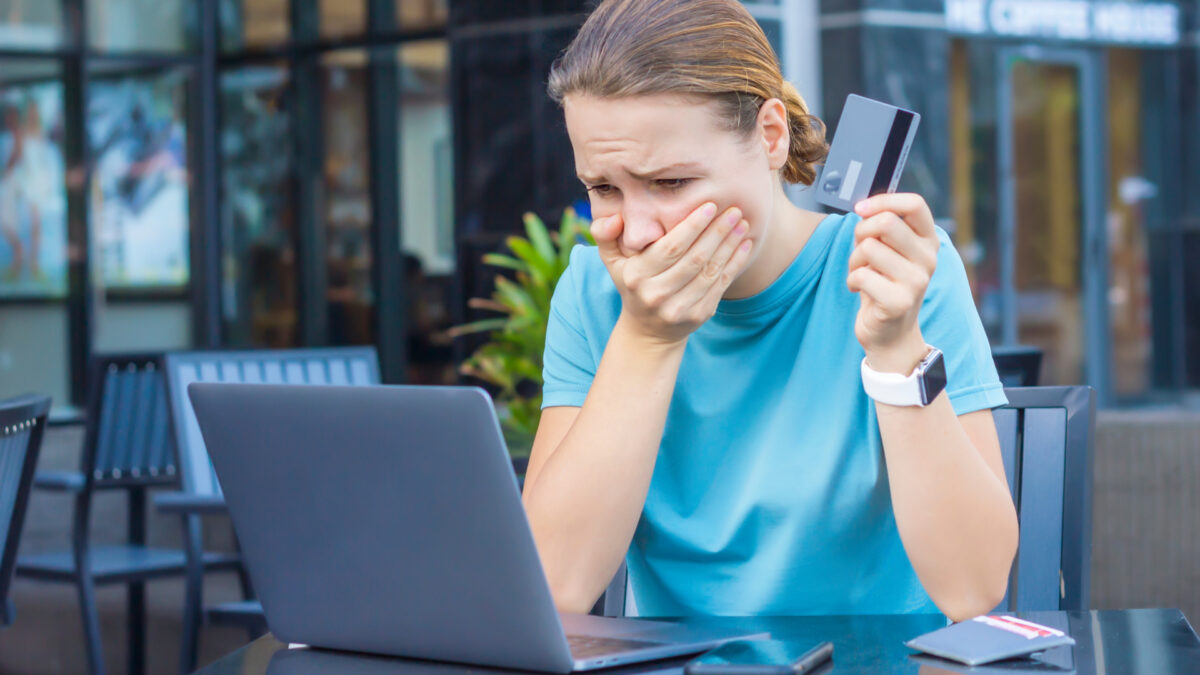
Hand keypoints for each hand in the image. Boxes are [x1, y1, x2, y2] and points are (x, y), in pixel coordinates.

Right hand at [591, 202, 753, 344]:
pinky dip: (735, 263)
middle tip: (733, 210)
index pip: (670, 248)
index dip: (692, 226)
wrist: (648, 330)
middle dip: (716, 232)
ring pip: (710, 271)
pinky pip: (720, 285)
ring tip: (742, 223)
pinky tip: (744, 244)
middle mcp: (657, 294)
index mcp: (636, 277)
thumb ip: (605, 235)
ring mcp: (679, 308)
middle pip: (694, 259)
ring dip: (729, 245)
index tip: (709, 205)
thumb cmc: (632, 283)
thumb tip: (615, 217)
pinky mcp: (698, 316)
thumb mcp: (612, 261)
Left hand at [847, 193, 939, 372]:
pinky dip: (851, 280)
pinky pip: (861, 275)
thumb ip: (883, 226)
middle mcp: (929, 259)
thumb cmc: (883, 283)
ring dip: (854, 260)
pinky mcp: (899, 302)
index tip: (860, 209)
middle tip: (860, 251)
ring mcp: (917, 281)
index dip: (883, 200)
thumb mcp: (889, 250)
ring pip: (869, 248)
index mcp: (928, 240)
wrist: (890, 332)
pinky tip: (859, 290)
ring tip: (861, 273)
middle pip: (886, 222)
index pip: (915, 204)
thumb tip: (864, 207)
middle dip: (861, 232)